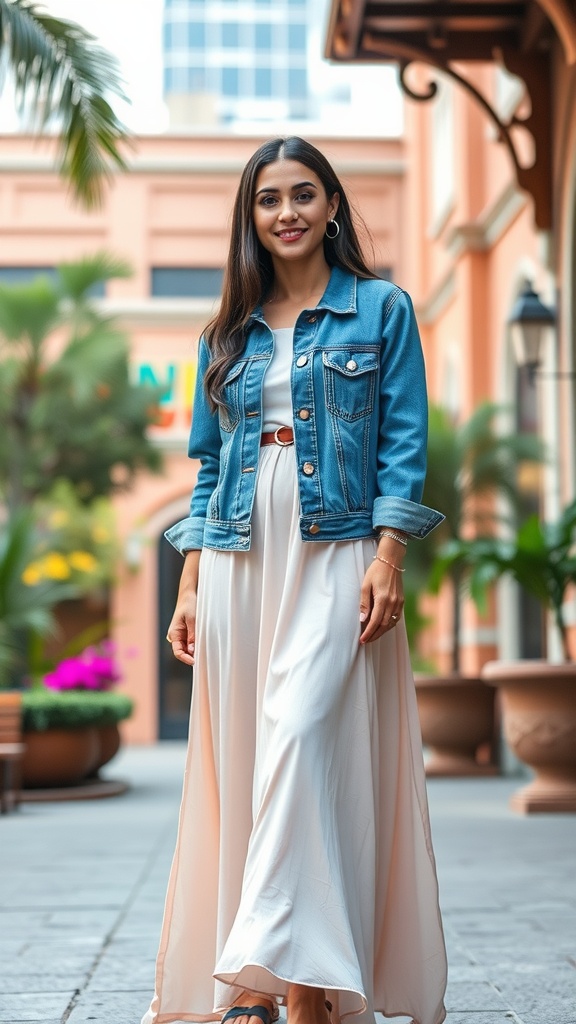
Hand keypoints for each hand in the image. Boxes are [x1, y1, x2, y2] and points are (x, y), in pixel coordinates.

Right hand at [166, 550, 199, 664]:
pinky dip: (196, 645)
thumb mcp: (193, 620)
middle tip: (204, 658)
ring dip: (195, 650)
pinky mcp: (186, 633)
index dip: (186, 659)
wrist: (188, 595)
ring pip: (188, 648)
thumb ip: (192, 636)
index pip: (178, 652)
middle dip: (192, 656)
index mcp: (174, 633)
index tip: (195, 662)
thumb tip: (192, 651)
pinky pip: (191, 643)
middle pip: (183, 652)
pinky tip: (204, 644)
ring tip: (205, 650)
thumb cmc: (189, 605)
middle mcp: (176, 636)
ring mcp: (181, 635)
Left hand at [359, 558, 403, 644]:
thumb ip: (364, 603)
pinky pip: (396, 618)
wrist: (391, 561)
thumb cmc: (375, 572)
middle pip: (384, 625)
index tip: (362, 639)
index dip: (368, 632)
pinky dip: (389, 625)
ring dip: (382, 632)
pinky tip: (383, 627)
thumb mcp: (365, 585)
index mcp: (383, 599)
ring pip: (391, 623)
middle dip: (374, 635)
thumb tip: (363, 619)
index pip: (375, 621)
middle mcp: (393, 603)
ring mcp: (399, 602)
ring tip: (372, 636)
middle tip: (365, 641)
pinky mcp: (401, 601)